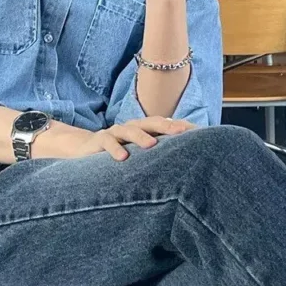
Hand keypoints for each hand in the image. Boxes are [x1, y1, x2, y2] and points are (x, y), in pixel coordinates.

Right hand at [70, 116, 196, 161]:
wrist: (85, 149)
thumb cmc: (119, 152)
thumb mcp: (139, 153)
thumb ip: (158, 154)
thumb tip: (188, 163)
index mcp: (145, 129)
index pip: (165, 125)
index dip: (181, 127)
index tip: (199, 133)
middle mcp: (132, 127)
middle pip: (151, 122)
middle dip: (167, 126)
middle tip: (182, 131)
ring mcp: (115, 132)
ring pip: (129, 130)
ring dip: (141, 136)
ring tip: (151, 145)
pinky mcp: (99, 140)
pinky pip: (108, 142)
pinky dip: (115, 148)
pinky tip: (122, 157)